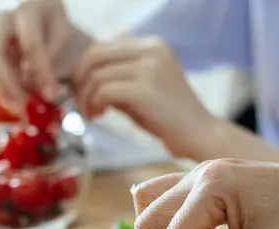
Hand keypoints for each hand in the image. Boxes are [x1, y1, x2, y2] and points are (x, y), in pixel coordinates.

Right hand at [0, 0, 93, 110]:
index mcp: (26, 9)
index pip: (31, 44)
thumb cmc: (52, 18)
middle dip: (9, 84)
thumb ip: (53, 54)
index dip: (41, 72)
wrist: (33, 5)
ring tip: (21, 110)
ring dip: (3, 90)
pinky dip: (2, 88)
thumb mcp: (61, 29)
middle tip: (25, 108)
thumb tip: (43, 87)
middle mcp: (2, 18)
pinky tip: (15, 102)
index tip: (51, 95)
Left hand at [73, 36, 217, 158]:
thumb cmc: (168, 116)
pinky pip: (104, 91)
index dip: (85, 69)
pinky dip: (95, 105)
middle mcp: (151, 50)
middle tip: (80, 103)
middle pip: (95, 56)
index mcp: (152, 45)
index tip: (83, 91)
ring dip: (86, 98)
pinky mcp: (145, 89)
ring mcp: (149, 68)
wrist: (198, 134)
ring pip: (97, 76)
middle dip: (80, 81)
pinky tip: (99, 116)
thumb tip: (82, 77)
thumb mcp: (142, 87)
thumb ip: (118, 77)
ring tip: (91, 115)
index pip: (103, 47)